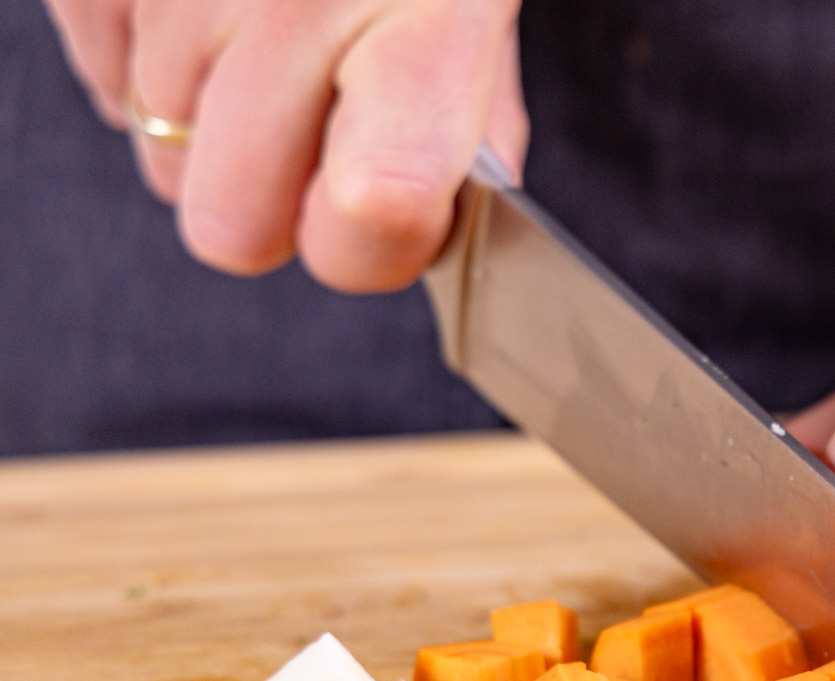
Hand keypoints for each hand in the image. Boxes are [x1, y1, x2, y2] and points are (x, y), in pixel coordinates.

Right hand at [42, 0, 526, 291]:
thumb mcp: (477, 3)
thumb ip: (472, 125)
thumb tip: (424, 234)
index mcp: (420, 26)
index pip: (373, 216)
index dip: (366, 247)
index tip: (370, 212)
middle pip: (228, 227)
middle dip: (267, 204)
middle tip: (308, 130)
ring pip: (157, 155)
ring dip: (209, 121)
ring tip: (264, 30)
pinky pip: (102, 81)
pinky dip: (147, 62)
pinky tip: (207, 4)